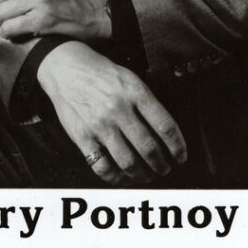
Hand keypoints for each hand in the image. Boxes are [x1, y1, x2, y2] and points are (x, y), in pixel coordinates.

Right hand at [36, 41, 187, 184]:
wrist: (66, 68)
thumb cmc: (102, 73)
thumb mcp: (130, 78)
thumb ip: (147, 102)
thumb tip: (166, 131)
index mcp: (135, 92)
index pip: (165, 126)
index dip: (178, 146)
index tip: (181, 156)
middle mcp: (118, 109)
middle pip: (149, 148)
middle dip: (162, 165)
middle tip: (165, 169)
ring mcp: (100, 125)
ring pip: (128, 162)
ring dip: (143, 175)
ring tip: (148, 176)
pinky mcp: (82, 137)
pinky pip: (103, 167)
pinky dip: (116, 178)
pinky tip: (124, 178)